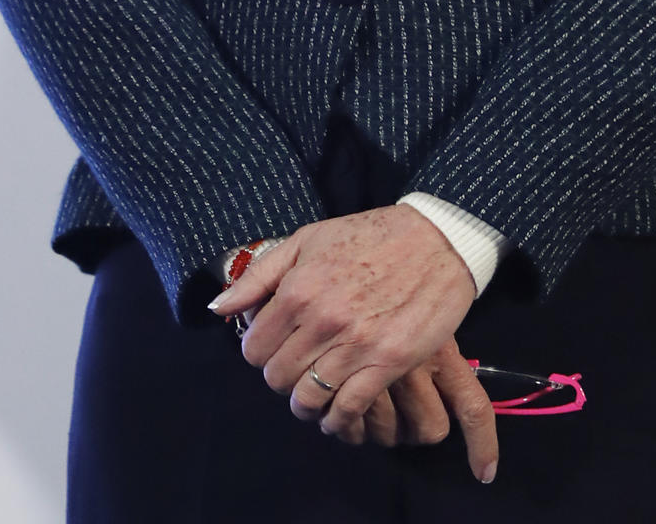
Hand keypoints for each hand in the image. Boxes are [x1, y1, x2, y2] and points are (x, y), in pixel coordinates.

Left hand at [209, 202, 499, 481]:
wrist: (437, 240)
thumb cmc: (370, 236)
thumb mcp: (308, 240)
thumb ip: (259, 276)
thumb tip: (218, 308)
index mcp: (298, 289)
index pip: (254, 349)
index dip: (260, 353)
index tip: (276, 347)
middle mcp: (322, 320)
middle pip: (277, 378)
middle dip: (282, 377)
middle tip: (299, 367)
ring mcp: (356, 344)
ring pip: (308, 400)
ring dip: (307, 403)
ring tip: (316, 393)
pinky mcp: (388, 362)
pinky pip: (348, 409)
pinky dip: (338, 420)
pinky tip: (339, 413)